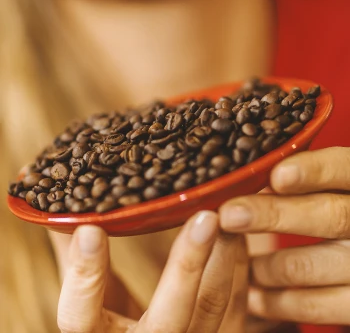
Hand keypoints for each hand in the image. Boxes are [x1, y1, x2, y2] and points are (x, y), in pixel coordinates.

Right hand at [56, 211, 248, 332]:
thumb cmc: (104, 326)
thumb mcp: (86, 304)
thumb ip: (76, 263)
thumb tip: (58, 217)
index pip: (81, 316)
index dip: (85, 274)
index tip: (90, 229)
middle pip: (167, 319)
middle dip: (188, 265)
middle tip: (205, 218)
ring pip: (211, 310)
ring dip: (223, 260)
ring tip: (229, 216)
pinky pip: (236, 307)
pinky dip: (239, 268)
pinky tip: (238, 236)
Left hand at [219, 147, 349, 325]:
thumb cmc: (326, 214)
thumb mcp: (324, 191)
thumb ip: (298, 183)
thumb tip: (244, 181)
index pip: (344, 168)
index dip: (314, 171)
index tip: (278, 176)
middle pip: (329, 216)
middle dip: (273, 215)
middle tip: (230, 216)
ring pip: (311, 265)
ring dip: (264, 265)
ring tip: (230, 258)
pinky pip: (315, 306)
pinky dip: (276, 301)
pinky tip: (250, 296)